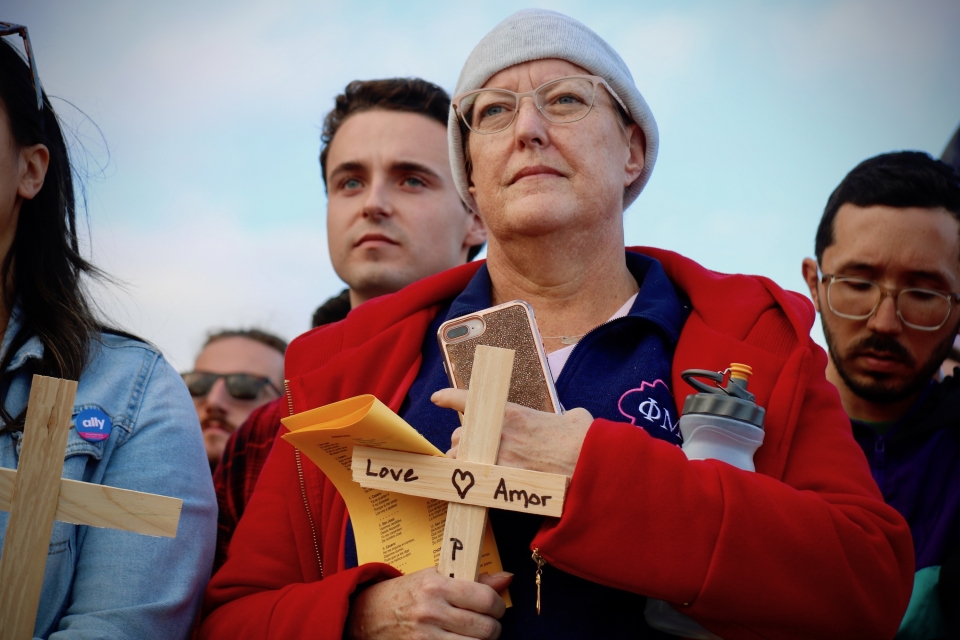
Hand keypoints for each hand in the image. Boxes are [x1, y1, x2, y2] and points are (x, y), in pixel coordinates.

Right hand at [346, 568, 511, 638]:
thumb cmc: (405, 593)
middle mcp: (431, 611)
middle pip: (485, 628)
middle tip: (488, 623)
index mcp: (436, 585)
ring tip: (475, 634)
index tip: (494, 607)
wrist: (366, 614)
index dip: (497, 605)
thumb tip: (506, 578)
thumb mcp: (435, 576)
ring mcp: (426, 636)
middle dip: (493, 627)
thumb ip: (472, 579)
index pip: (485, 598)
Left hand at [432, 389, 593, 477]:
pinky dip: (471, 484)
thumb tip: (569, 420)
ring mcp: (497, 460)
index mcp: (512, 413)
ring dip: (463, 462)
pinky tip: (470, 487)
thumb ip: (560, 416)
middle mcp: (498, 435)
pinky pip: (472, 482)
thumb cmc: (583, 441)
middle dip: (463, 441)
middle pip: (460, 435)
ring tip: (472, 467)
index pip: (470, 400)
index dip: (450, 397)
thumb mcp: (571, 418)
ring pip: (461, 459)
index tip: (438, 398)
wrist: (589, 467)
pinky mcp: (501, 482)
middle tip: (473, 446)